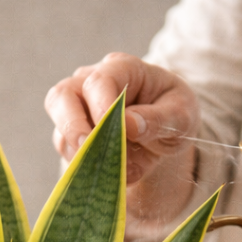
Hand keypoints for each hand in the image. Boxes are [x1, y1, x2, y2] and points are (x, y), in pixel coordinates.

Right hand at [44, 53, 198, 185]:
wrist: (167, 131)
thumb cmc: (174, 114)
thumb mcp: (181, 116)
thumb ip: (158, 120)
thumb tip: (129, 125)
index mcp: (123, 69)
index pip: (99, 81)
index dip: (101, 107)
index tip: (112, 134)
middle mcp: (91, 82)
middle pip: (62, 96)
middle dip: (73, 127)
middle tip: (88, 150)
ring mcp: (79, 108)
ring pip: (59, 126)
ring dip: (80, 151)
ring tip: (109, 168)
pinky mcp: (74, 133)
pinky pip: (67, 149)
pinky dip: (85, 165)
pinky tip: (110, 172)